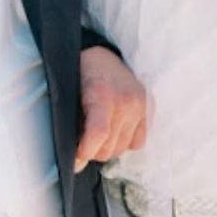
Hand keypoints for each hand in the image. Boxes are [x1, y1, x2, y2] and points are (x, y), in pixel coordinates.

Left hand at [75, 46, 147, 172]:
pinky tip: (114, 129)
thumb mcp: (69, 96)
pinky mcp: (148, 108)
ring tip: (97, 132)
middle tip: (83, 139)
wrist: (100, 53)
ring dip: (108, 146)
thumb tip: (76, 162)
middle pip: (110, 147)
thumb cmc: (79, 74)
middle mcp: (126, 101)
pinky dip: (124, 141)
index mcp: (102, 94)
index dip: (85, 151)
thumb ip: (73, 127)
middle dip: (93, 150)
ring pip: (123, 148)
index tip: (75, 157)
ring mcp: (139, 105)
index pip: (98, 133)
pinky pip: (137, 142)